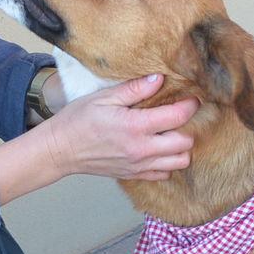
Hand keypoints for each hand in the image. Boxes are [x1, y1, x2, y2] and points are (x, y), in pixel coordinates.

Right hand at [41, 74, 196, 180]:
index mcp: (135, 126)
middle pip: (185, 144)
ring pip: (179, 162)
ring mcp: (139, 165)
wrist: (61, 150)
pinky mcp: (135, 175)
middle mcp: (141, 149)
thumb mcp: (104, 98)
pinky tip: (160, 148)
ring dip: (181, 148)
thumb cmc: (79, 120)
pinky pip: (164, 174)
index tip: (192, 98)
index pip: (177, 117)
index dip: (190, 105)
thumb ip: (134, 89)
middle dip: (188, 128)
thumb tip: (159, 78)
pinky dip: (168, 163)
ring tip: (172, 133)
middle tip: (180, 117)